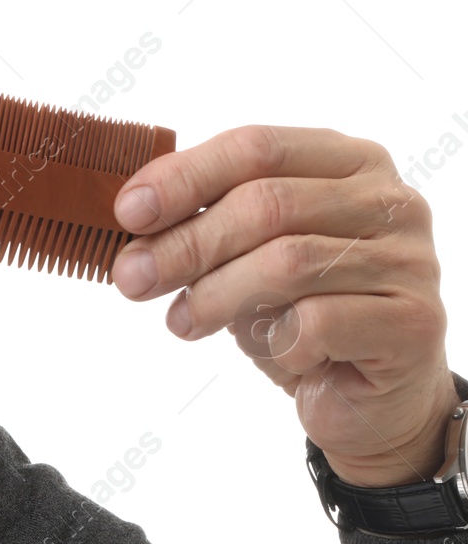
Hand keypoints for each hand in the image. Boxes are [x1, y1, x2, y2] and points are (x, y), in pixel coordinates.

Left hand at [109, 125, 457, 487]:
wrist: (365, 396)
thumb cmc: (298, 311)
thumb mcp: (245, 254)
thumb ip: (203, 221)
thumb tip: (132, 215)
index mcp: (347, 161)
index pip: (256, 147)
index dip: (184, 177)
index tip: (128, 213)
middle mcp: (389, 200)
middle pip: (267, 203)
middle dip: (186, 243)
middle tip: (133, 278)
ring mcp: (410, 260)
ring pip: (287, 261)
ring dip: (215, 294)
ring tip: (181, 321)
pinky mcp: (414, 322)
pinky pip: (319, 321)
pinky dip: (275, 338)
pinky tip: (269, 348)